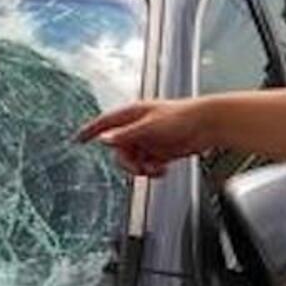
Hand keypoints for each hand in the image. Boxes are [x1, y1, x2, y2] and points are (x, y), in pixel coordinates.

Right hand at [73, 99, 209, 176]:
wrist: (208, 125)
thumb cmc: (183, 116)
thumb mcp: (149, 127)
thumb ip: (126, 135)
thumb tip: (105, 139)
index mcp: (132, 114)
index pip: (104, 123)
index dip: (89, 131)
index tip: (76, 140)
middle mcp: (138, 127)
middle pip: (118, 150)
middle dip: (127, 162)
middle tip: (138, 166)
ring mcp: (148, 140)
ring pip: (132, 161)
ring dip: (141, 168)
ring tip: (155, 167)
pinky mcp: (160, 151)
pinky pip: (147, 166)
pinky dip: (152, 170)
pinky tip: (162, 168)